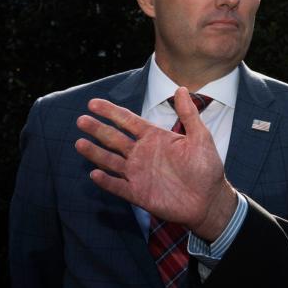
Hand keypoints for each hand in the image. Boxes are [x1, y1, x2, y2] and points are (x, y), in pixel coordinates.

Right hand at [75, 87, 237, 241]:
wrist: (208, 199)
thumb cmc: (207, 167)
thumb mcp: (200, 137)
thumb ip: (189, 114)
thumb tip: (182, 88)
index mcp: (155, 138)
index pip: (128, 121)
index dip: (111, 112)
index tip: (93, 103)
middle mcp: (142, 153)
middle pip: (114, 138)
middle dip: (98, 129)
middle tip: (81, 120)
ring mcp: (138, 173)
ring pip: (110, 160)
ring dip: (95, 152)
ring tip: (79, 143)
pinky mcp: (138, 193)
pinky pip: (117, 186)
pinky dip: (106, 181)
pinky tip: (94, 173)